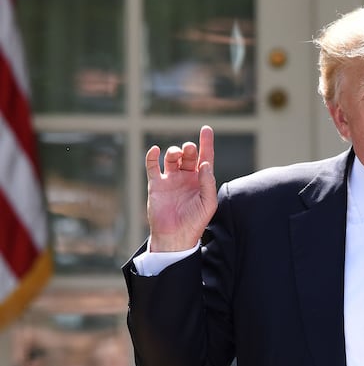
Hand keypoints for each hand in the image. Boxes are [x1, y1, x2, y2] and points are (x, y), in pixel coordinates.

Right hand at [145, 125, 217, 251]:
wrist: (175, 236)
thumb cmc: (195, 221)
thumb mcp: (208, 203)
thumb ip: (208, 183)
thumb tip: (206, 164)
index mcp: (201, 180)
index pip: (205, 157)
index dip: (206, 143)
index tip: (206, 129)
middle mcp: (186, 177)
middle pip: (188, 155)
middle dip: (189, 149)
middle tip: (189, 149)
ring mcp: (170, 180)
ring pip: (172, 158)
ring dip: (174, 152)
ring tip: (176, 154)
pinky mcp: (156, 184)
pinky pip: (152, 166)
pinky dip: (152, 156)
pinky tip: (155, 150)